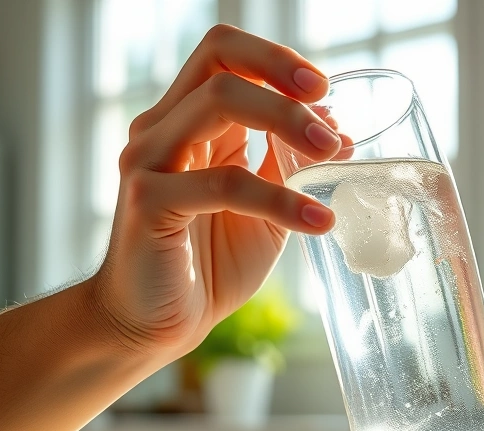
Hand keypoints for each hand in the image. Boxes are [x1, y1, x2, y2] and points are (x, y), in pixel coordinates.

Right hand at [87, 24, 340, 360]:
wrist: (158, 326)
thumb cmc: (209, 263)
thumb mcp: (265, 206)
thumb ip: (288, 163)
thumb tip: (335, 126)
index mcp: (188, 122)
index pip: (223, 53)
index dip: (276, 59)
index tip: (322, 88)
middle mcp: (162, 130)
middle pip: (221, 66)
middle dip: (285, 83)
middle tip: (330, 125)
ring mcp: (148, 161)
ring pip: (218, 104)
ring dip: (286, 122)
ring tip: (331, 155)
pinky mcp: (148, 203)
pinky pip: (223, 185)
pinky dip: (281, 199)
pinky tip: (318, 220)